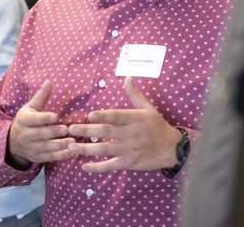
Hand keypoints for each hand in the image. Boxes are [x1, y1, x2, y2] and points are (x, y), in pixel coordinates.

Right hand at [8, 80, 74, 167]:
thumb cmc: (27, 120)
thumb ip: (41, 96)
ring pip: (46, 148)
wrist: (13, 142)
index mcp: (24, 120)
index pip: (34, 119)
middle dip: (53, 132)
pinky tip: (73, 152)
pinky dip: (61, 156)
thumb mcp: (30, 107)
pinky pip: (50, 158)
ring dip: (59, 145)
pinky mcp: (37, 158)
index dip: (44, 118)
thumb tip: (49, 81)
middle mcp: (26, 135)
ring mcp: (31, 148)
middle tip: (66, 129)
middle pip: (40, 134)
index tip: (55, 116)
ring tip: (73, 142)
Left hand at [67, 76, 181, 172]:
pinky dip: (97, 167)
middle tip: (71, 129)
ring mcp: (129, 150)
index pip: (117, 116)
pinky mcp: (129, 163)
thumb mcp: (148, 108)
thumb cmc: (157, 126)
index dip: (103, 116)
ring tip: (72, 146)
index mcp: (134, 119)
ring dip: (87, 148)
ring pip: (105, 149)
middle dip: (88, 130)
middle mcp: (131, 134)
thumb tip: (127, 77)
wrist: (171, 148)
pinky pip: (111, 166)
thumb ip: (135, 94)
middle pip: (107, 132)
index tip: (89, 115)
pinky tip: (84, 166)